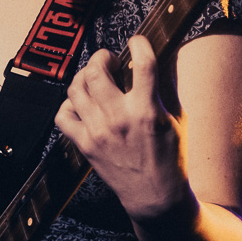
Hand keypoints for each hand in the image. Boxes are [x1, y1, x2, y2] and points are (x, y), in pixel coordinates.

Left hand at [54, 35, 198, 224]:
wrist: (155, 199)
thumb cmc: (171, 157)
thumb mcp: (178, 119)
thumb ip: (167, 85)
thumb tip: (163, 54)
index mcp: (148, 111)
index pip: (143, 64)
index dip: (139, 44)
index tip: (137, 42)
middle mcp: (119, 119)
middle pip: (97, 72)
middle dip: (102, 57)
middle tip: (110, 61)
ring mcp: (98, 132)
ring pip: (76, 88)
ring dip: (85, 76)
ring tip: (96, 78)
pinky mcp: (85, 145)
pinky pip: (63, 115)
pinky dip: (69, 104)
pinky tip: (83, 103)